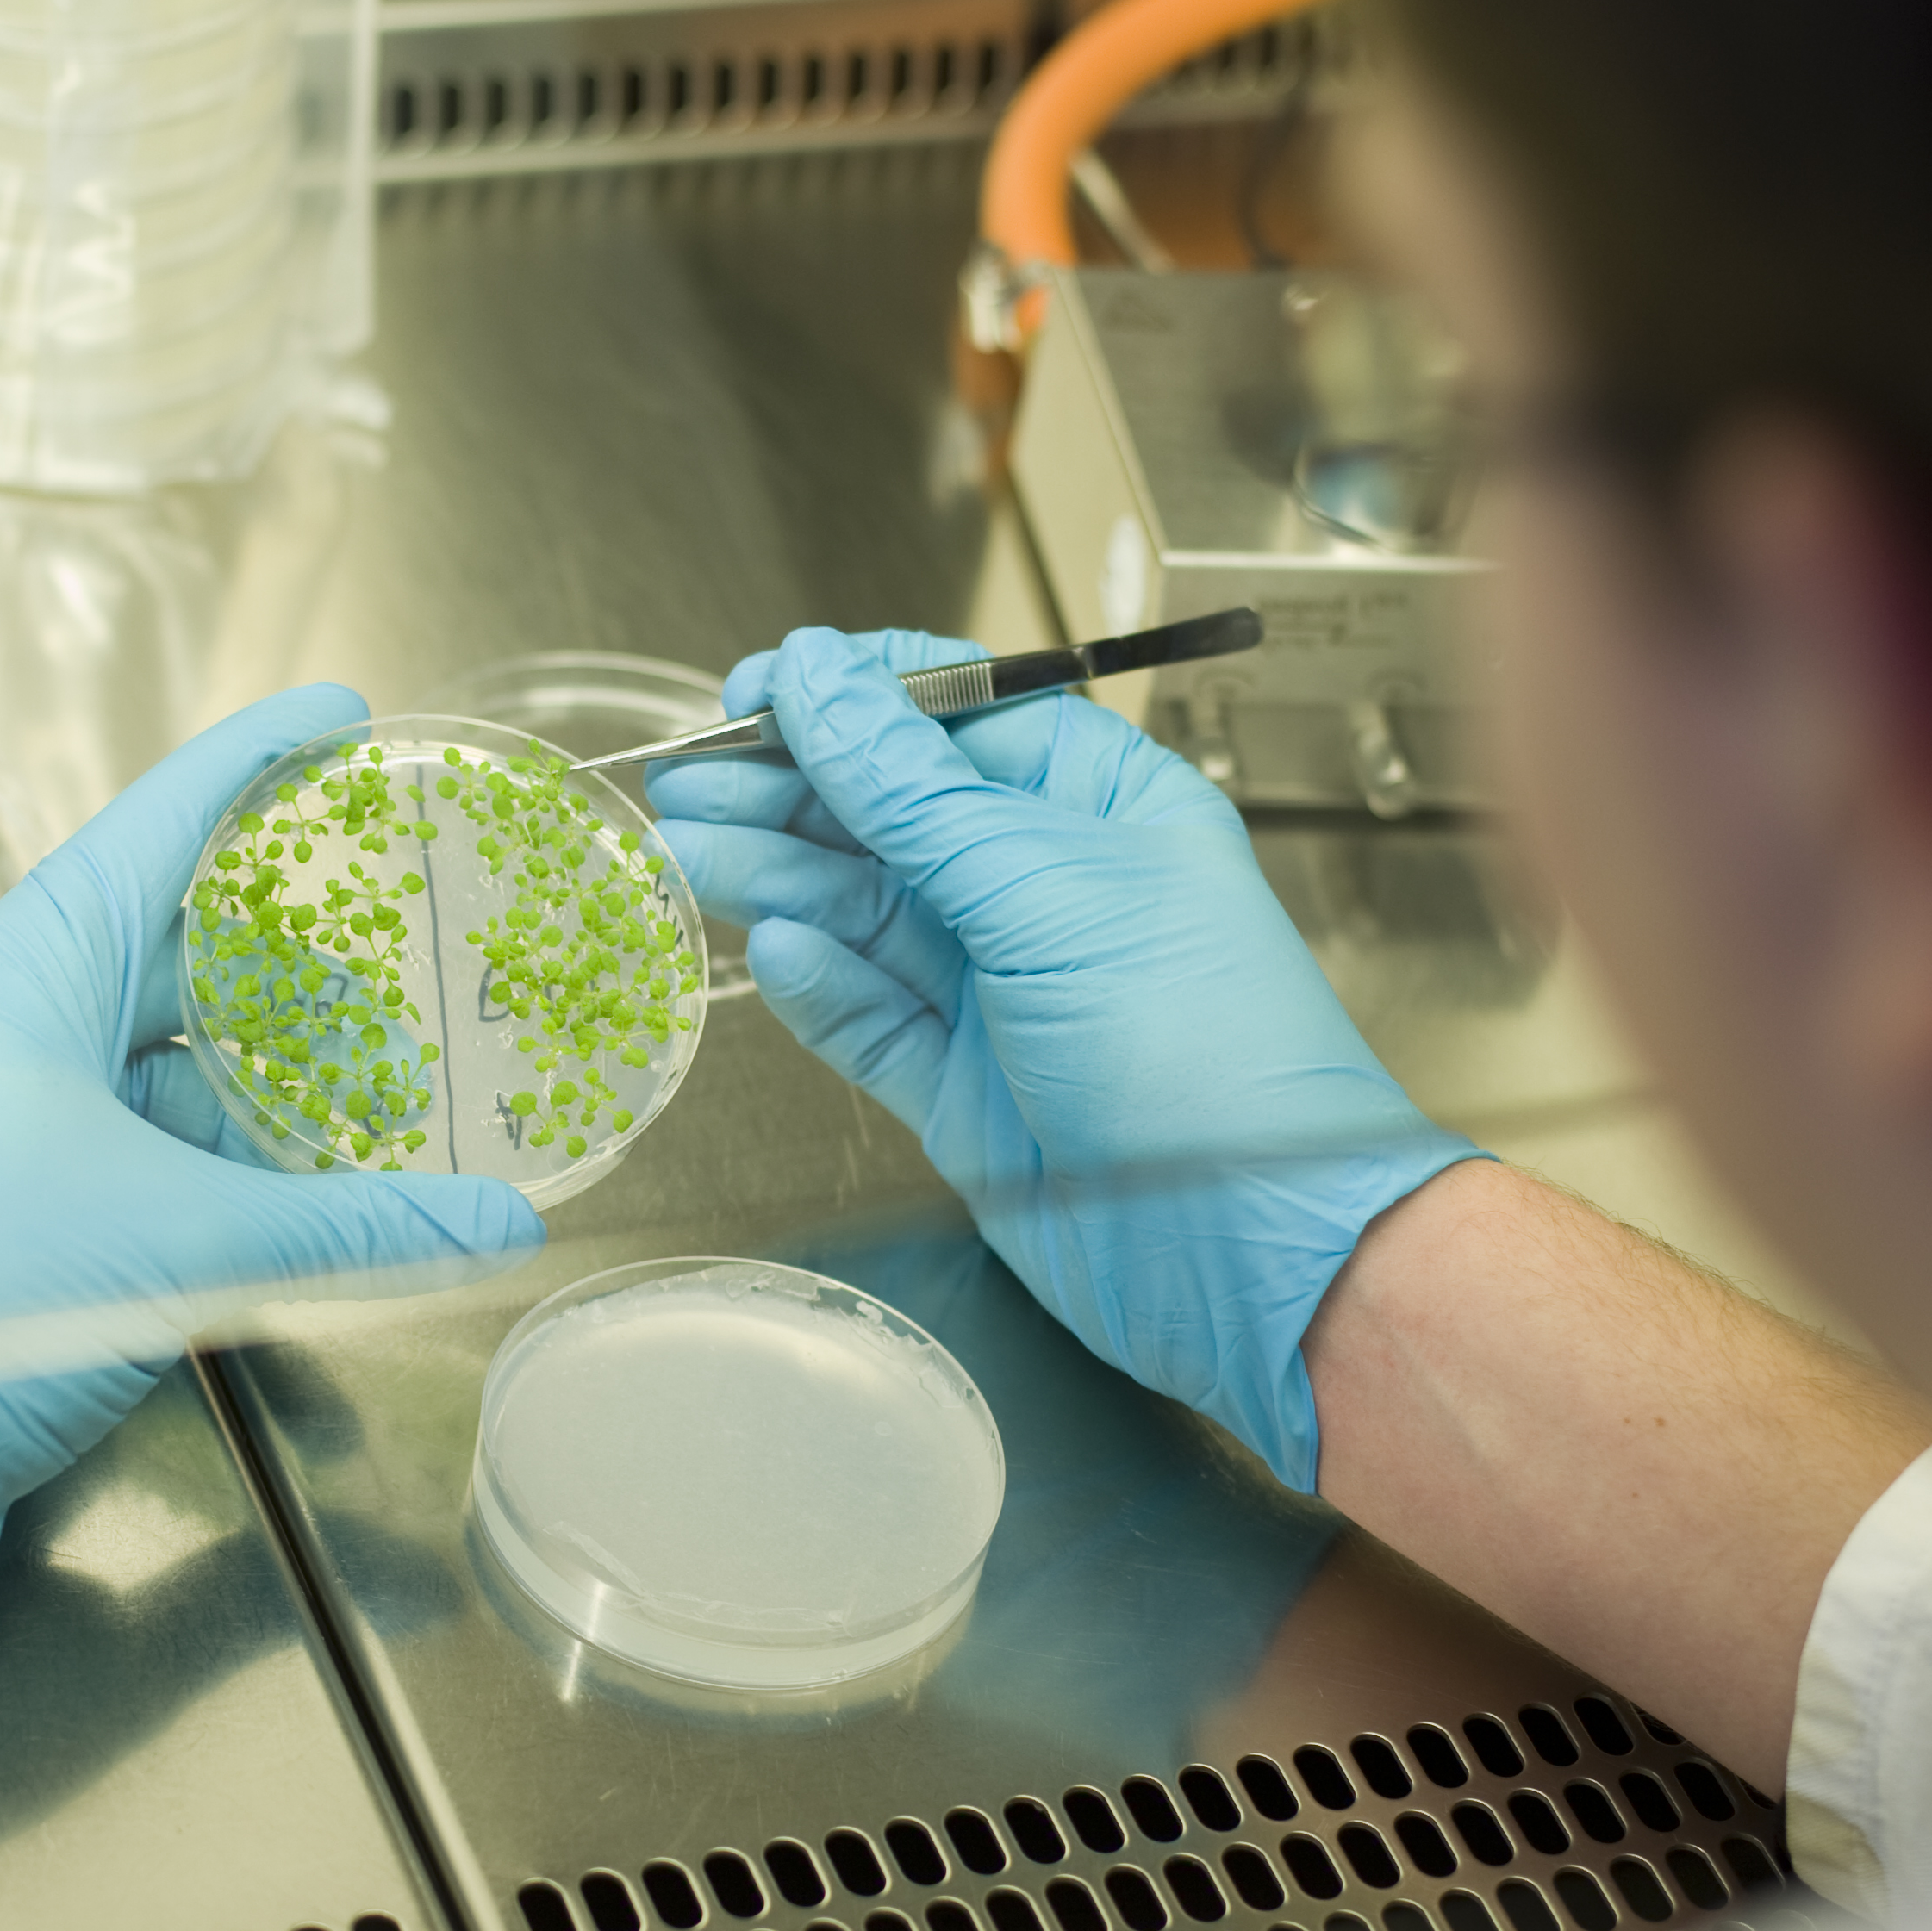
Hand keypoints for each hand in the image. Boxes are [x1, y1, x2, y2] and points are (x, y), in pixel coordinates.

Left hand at [0, 685, 545, 1635]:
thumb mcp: (181, 1252)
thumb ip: (351, 1232)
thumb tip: (491, 1223)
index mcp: (16, 975)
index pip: (161, 823)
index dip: (259, 762)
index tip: (338, 715)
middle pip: (165, 943)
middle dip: (289, 953)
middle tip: (397, 947)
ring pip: (144, 1054)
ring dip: (252, 1073)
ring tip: (368, 1091)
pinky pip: (115, 1134)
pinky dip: (203, 1149)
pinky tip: (281, 1184)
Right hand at [650, 626, 1478, 1491]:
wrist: (1244, 1250)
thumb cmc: (1204, 1052)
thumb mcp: (1043, 886)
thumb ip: (910, 791)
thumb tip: (817, 679)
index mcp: (1100, 806)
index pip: (957, 716)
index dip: (853, 697)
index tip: (756, 686)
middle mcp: (1047, 886)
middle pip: (890, 811)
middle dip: (788, 788)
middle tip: (688, 776)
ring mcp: (1000, 989)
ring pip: (862, 911)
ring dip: (777, 877)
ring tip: (687, 851)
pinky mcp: (960, 1084)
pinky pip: (867, 1015)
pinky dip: (819, 984)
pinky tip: (777, 949)